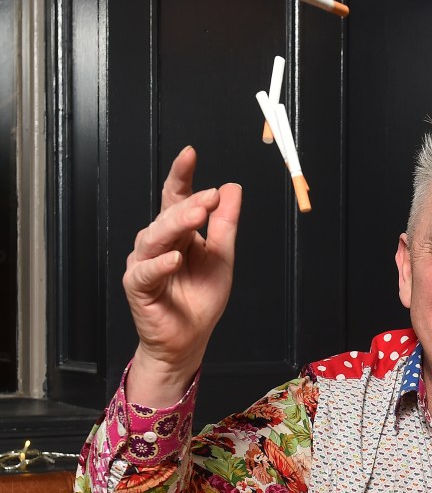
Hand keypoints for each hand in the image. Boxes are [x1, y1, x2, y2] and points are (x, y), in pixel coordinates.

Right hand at [123, 146, 241, 405]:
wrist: (189, 338)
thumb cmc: (201, 299)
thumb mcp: (222, 256)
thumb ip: (225, 224)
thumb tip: (232, 188)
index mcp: (177, 232)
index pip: (175, 197)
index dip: (181, 176)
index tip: (190, 154)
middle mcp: (157, 243)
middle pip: (168, 216)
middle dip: (188, 204)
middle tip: (209, 197)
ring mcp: (143, 263)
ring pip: (155, 238)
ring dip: (176, 225)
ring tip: (197, 215)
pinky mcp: (137, 286)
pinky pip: (146, 272)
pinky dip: (160, 264)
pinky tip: (175, 258)